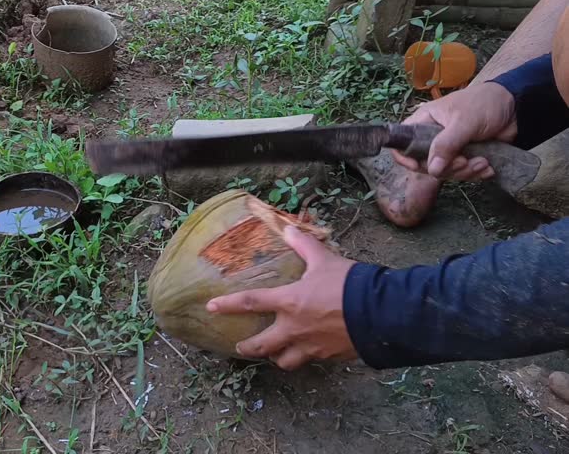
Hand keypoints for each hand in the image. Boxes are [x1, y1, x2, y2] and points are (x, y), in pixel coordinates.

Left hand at [205, 226, 358, 369]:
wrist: (380, 313)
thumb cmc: (349, 285)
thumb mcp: (324, 260)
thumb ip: (304, 245)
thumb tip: (288, 228)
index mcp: (289, 302)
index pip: (250, 302)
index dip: (227, 305)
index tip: (210, 308)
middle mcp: (294, 328)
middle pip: (261, 346)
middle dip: (248, 348)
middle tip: (240, 347)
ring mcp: (310, 346)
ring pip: (284, 361)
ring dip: (277, 357)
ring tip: (276, 353)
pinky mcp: (328, 357)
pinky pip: (310, 361)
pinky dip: (304, 357)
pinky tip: (307, 351)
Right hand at [392, 82, 516, 180]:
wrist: (516, 108)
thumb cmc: (484, 104)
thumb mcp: (463, 121)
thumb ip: (446, 144)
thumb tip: (432, 170)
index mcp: (424, 122)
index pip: (402, 143)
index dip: (404, 157)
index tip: (418, 166)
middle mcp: (432, 137)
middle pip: (426, 164)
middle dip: (447, 168)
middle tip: (465, 162)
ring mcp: (449, 149)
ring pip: (446, 172)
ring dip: (466, 172)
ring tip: (483, 162)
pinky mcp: (464, 157)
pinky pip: (463, 174)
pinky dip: (476, 173)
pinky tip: (488, 167)